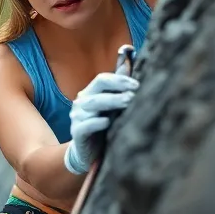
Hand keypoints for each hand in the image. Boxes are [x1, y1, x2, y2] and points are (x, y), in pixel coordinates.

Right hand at [63, 49, 138, 174]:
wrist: (88, 153)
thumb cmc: (103, 127)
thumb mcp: (112, 107)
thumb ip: (118, 86)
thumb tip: (129, 60)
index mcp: (90, 93)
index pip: (102, 79)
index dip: (119, 79)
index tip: (137, 84)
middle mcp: (81, 102)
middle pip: (98, 88)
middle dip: (117, 87)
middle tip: (134, 92)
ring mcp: (77, 117)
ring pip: (93, 104)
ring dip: (111, 102)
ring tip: (128, 102)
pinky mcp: (77, 133)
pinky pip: (85, 125)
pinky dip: (96, 122)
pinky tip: (108, 122)